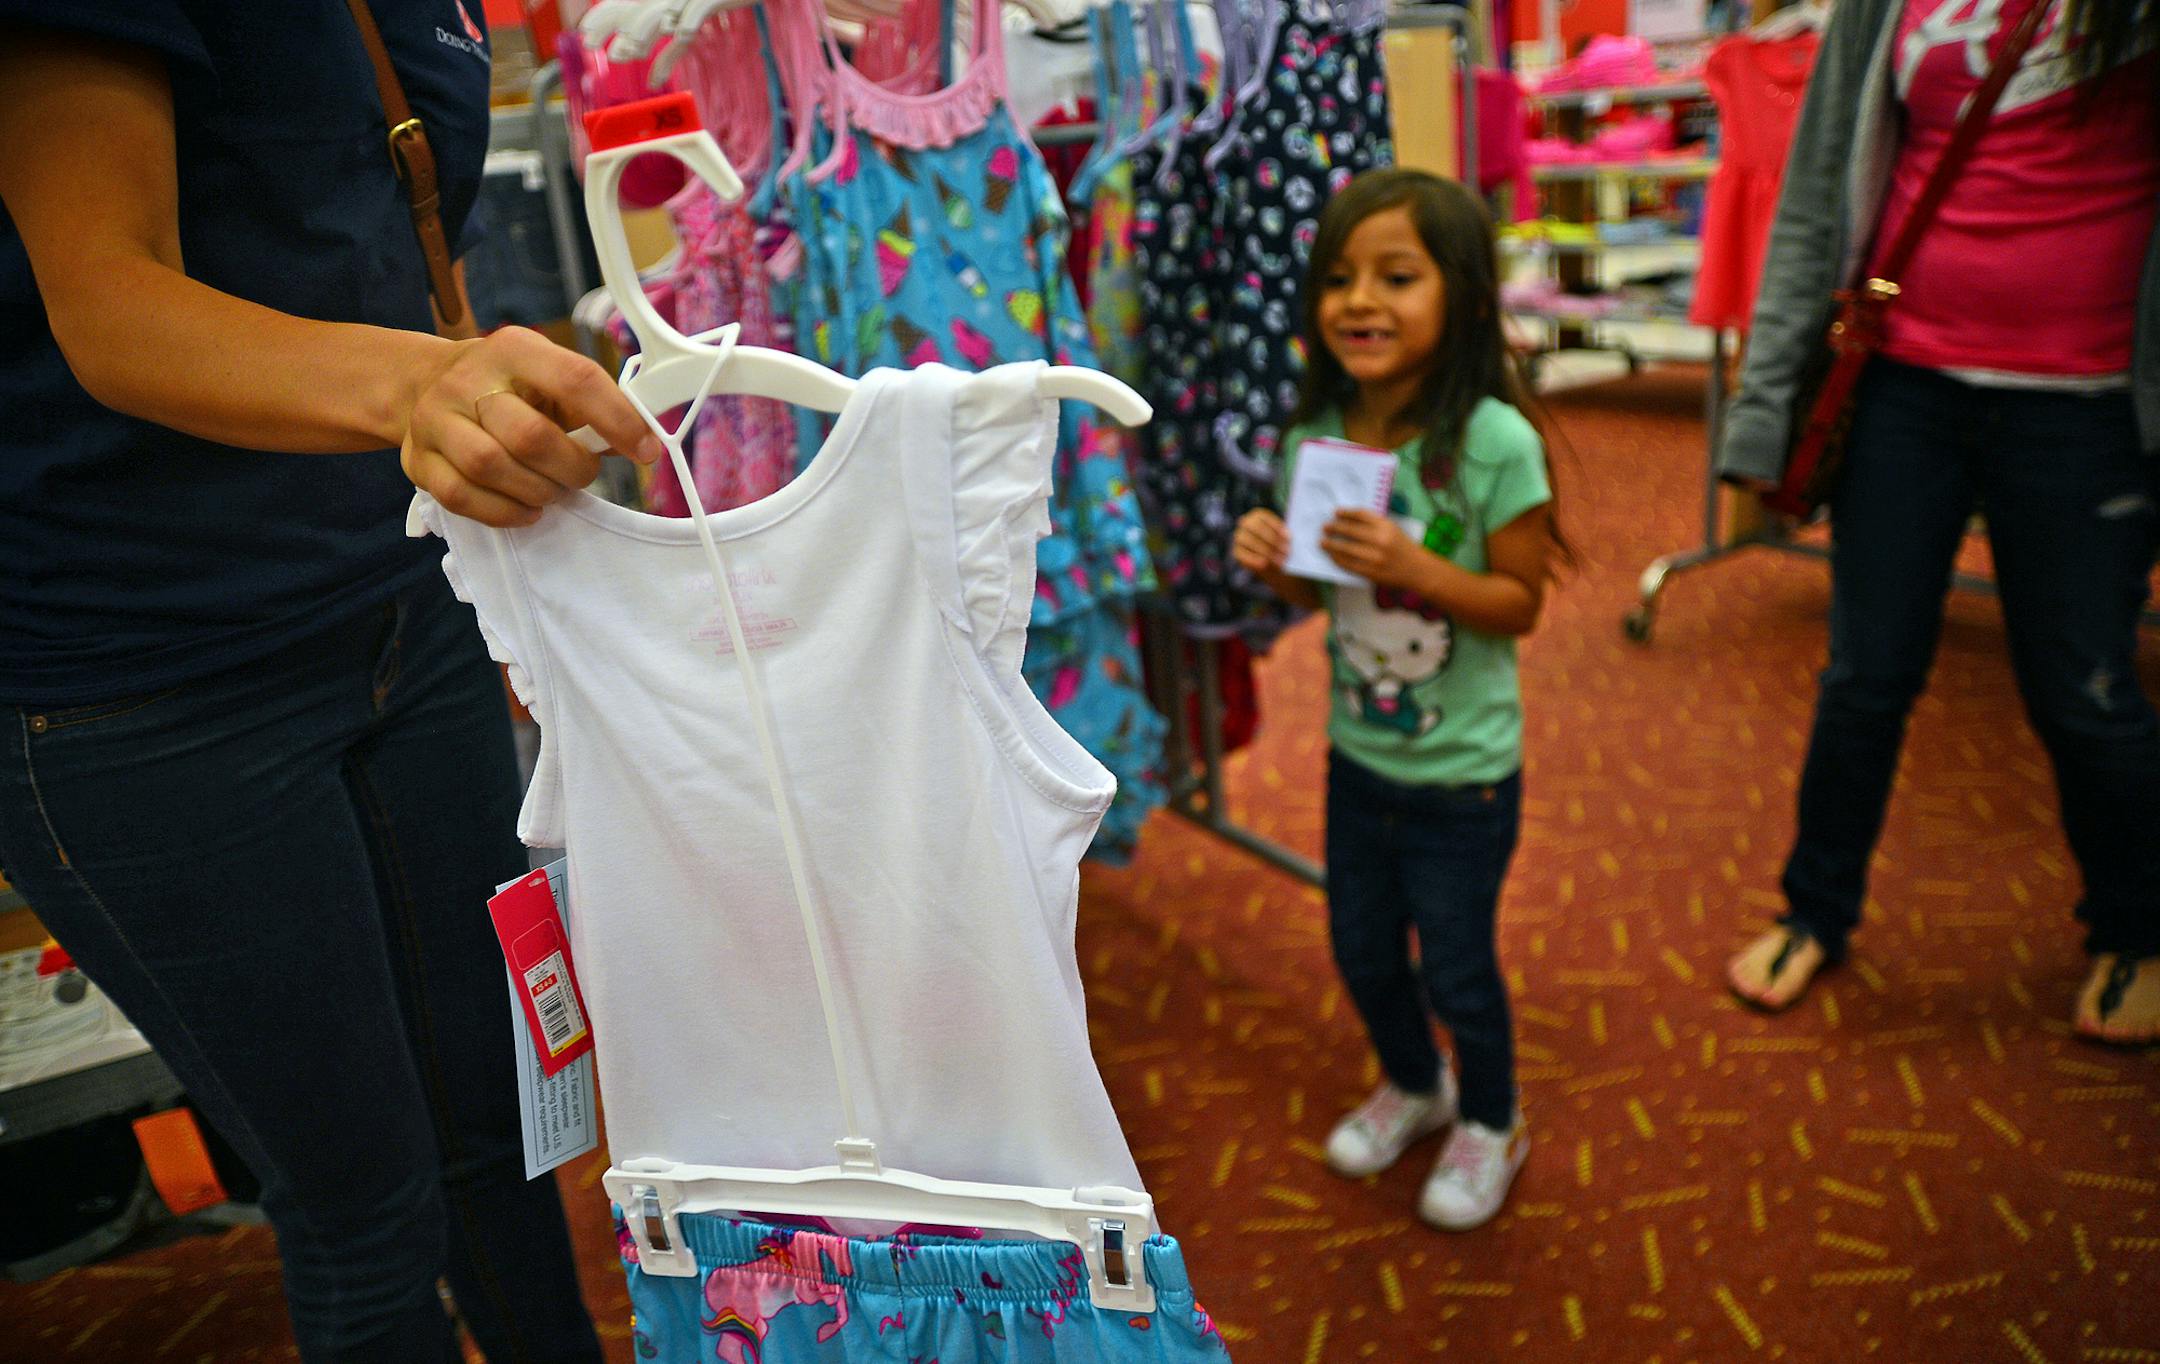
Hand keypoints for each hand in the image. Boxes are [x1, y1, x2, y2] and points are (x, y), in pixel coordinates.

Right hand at [401, 327, 662, 527]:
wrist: (427, 384)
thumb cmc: (507, 388)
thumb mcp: (549, 378)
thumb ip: (592, 407)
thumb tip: (642, 441)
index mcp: (514, 350)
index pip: (575, 379)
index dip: (618, 419)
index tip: (646, 450)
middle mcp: (469, 379)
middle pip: (530, 436)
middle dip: (571, 468)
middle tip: (582, 474)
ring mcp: (436, 419)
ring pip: (491, 467)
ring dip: (538, 491)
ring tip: (552, 490)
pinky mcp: (418, 460)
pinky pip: (463, 497)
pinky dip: (505, 512)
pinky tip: (526, 508)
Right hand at [1232, 508, 1291, 575]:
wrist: (1274, 563)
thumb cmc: (1283, 546)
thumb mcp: (1287, 538)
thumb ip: (1288, 534)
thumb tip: (1300, 532)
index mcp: (1258, 515)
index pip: (1265, 518)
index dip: (1277, 528)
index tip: (1290, 539)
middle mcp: (1245, 523)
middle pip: (1257, 529)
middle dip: (1273, 541)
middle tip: (1287, 552)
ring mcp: (1239, 537)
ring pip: (1250, 542)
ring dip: (1266, 552)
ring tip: (1280, 561)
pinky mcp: (1236, 552)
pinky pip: (1243, 555)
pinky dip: (1254, 559)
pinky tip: (1265, 565)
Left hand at [1322, 508, 1422, 587]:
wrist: (1417, 570)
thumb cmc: (1402, 547)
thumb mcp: (1392, 529)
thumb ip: (1373, 524)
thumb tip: (1346, 520)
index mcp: (1386, 526)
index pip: (1360, 515)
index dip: (1345, 513)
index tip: (1336, 513)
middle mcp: (1380, 540)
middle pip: (1350, 530)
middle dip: (1334, 528)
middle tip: (1324, 527)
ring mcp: (1375, 557)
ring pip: (1346, 549)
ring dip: (1331, 545)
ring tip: (1322, 542)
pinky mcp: (1370, 572)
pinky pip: (1348, 564)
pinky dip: (1337, 559)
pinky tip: (1332, 556)